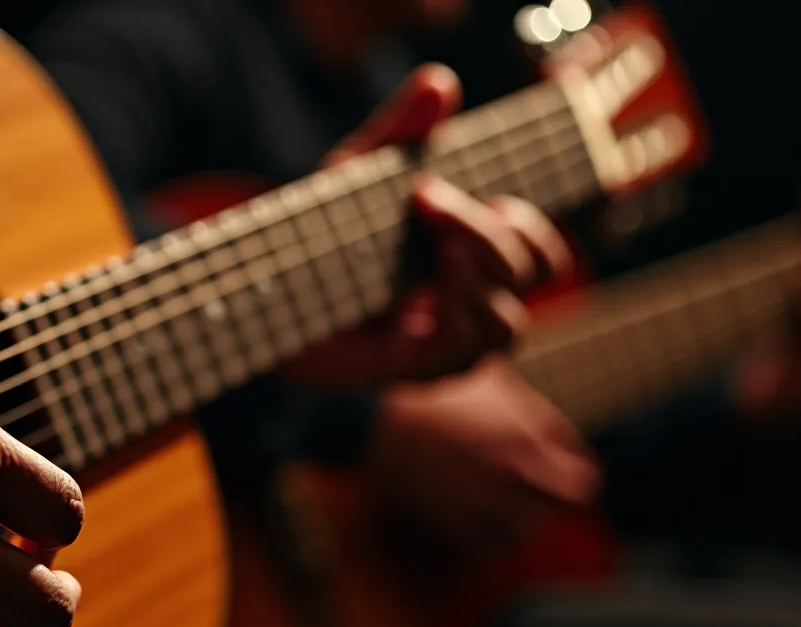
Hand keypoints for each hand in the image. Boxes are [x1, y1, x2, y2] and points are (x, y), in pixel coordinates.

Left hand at [283, 64, 570, 386]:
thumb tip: (440, 83)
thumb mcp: (360, 174)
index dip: (531, 223)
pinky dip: (455, 316)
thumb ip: (401, 132)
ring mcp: (449, 341)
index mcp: (472, 254)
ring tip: (438, 246)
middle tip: (427, 198)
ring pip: (508, 322)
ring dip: (479, 274)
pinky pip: (464, 354)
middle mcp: (471, 300)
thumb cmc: (318, 234)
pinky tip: (424, 291)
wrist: (261, 289)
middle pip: (532, 275)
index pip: (539, 250)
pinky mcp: (418, 370)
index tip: (487, 192)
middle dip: (493, 232)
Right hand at [368, 358, 598, 553]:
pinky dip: (493, 537)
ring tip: (505, 501)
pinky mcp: (455, 522)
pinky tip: (481, 517)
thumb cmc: (435, 390)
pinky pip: (493, 547)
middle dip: (555, 493)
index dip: (573, 471)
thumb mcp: (493, 383)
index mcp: (529, 434)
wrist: (377, 415)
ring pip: (530, 529)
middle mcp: (515, 471)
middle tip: (539, 486)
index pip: (585, 476)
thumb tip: (560, 441)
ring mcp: (485, 500)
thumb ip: (534, 413)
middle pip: (568, 502)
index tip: (559, 469)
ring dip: (524, 517)